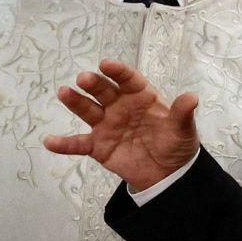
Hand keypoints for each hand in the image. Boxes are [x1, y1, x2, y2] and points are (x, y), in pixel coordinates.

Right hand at [43, 59, 199, 191]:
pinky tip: (50, 141)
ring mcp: (106, 125)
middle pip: (104, 91)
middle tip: (84, 78)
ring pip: (88, 110)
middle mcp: (120, 107)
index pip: (128, 80)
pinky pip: (78, 144)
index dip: (118, 72)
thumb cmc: (175, 145)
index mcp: (140, 97)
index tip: (106, 65)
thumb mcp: (183, 130)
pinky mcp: (98, 146)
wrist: (167, 175)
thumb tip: (192, 97)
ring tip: (64, 93)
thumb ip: (182, 114)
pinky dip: (64, 144)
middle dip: (94, 84)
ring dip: (75, 101)